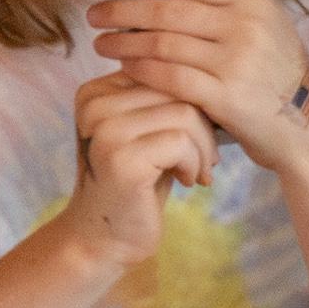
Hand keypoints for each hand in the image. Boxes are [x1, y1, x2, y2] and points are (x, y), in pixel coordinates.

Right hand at [66, 66, 217, 261]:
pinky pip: (181, 142)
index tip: (197, 133)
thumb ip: (163, 99)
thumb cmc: (137, 182)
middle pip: (176, 87)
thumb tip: (214, 70)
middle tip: (207, 157)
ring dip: (203, 147)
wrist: (104, 238)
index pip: (162, 70)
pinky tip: (188, 181)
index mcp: (95, 91)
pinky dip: (195, 163)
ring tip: (198, 171)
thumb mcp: (146, 132)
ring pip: (184, 113)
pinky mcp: (121, 158)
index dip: (191, 99)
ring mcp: (105, 131)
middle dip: (203, 124)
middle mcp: (94, 105)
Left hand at [87, 0, 308, 143]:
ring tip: (102, 42)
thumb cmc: (275, 76)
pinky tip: (124, 67)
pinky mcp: (226, 96)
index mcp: (252, 2)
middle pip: (169, 10)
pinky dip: (142, 69)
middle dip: (124, 9)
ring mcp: (237, 61)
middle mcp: (245, 26)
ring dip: (125, 41)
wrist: (307, 126)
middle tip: (95, 14)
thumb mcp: (263, 28)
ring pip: (165, 43)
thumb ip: (222, 9)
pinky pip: (171, 77)